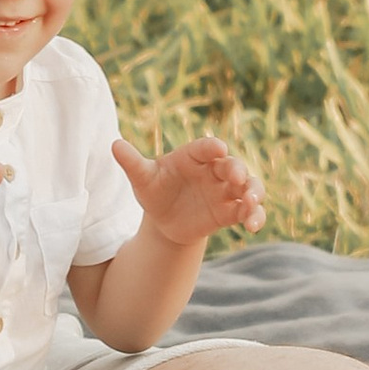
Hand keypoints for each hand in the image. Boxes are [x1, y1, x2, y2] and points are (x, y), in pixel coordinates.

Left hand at [112, 133, 263, 251]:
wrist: (164, 220)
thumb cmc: (154, 191)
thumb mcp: (143, 179)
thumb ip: (132, 163)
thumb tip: (113, 144)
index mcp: (193, 156)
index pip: (205, 148)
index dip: (212, 147)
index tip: (218, 148)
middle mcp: (213, 170)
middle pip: (232, 165)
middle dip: (237, 169)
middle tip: (236, 176)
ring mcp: (225, 191)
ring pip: (248, 186)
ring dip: (254, 191)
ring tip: (251, 201)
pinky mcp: (230, 212)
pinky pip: (247, 211)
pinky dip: (255, 216)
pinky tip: (253, 225)